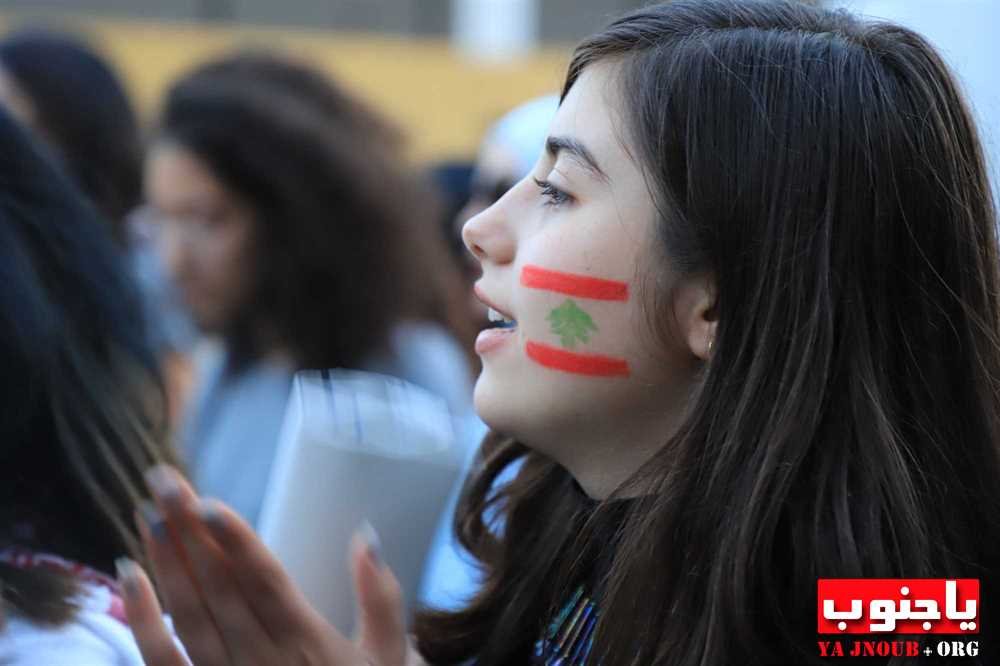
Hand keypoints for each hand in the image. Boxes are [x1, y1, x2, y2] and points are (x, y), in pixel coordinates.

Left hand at [119, 466, 423, 665]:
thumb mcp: (390, 656)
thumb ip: (381, 598)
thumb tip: (367, 535)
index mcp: (307, 644)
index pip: (266, 585)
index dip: (238, 544)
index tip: (211, 504)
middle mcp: (262, 660)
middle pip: (219, 588)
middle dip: (189, 531)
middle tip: (164, 481)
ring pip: (188, 616)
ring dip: (164, 561)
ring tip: (148, 512)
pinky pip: (162, 660)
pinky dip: (141, 618)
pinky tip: (128, 574)